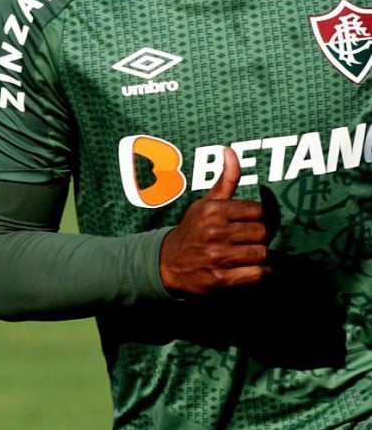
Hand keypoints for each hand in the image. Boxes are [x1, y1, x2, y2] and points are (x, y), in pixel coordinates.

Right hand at [159, 147, 272, 296]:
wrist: (168, 264)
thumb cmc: (193, 230)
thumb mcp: (205, 203)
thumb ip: (225, 179)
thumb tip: (231, 150)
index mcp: (213, 210)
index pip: (257, 211)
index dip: (257, 219)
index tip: (248, 224)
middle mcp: (215, 231)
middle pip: (262, 233)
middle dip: (258, 238)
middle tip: (248, 241)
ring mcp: (218, 256)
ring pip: (262, 253)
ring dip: (259, 256)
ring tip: (248, 255)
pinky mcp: (221, 279)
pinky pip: (257, 274)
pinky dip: (260, 273)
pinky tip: (250, 269)